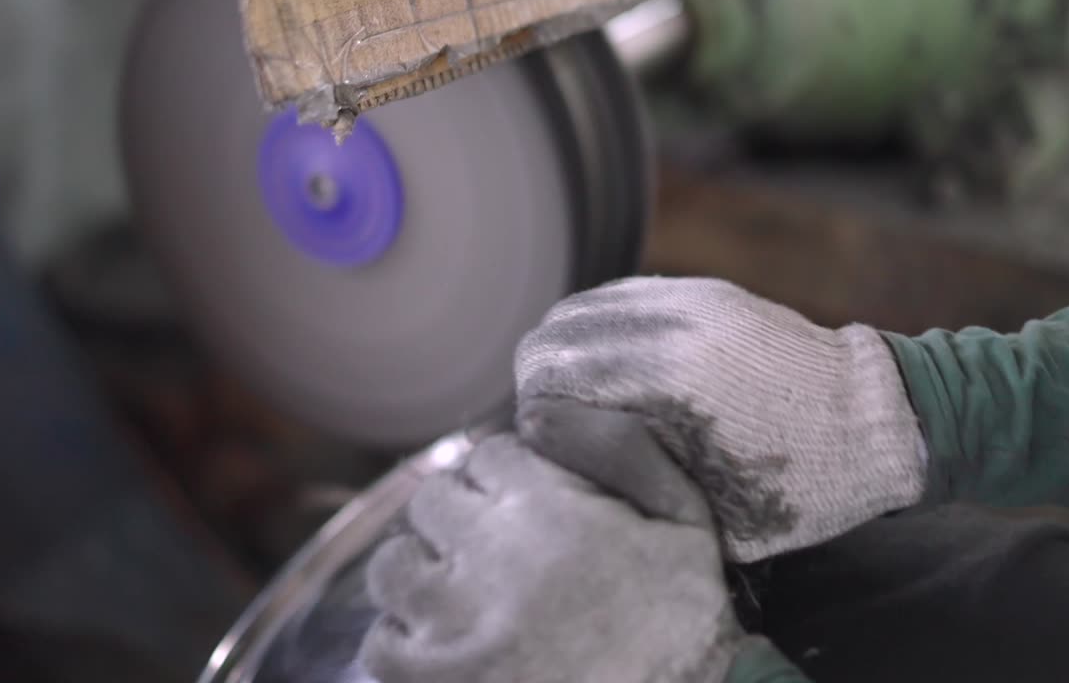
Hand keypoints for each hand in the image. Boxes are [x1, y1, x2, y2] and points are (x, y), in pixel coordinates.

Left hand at [357, 427, 744, 682]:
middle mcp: (491, 557)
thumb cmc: (688, 622)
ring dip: (419, 570)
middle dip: (458, 514)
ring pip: (394, 567)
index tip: (522, 500)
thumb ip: (624, 452)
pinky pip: (381, 645)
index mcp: (548, 510)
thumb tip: (542, 413)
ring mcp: (456, 624)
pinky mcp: (438, 680)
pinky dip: (401, 640)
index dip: (505, 475)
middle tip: (489, 546)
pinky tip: (439, 642)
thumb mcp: (685, 520)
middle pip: (432, 501)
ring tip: (454, 590)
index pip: (488, 456)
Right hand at [514, 276, 927, 561]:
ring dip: (563, 355)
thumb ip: (630, 484)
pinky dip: (598, 330)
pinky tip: (616, 364)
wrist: (877, 419)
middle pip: (546, 347)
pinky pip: (615, 298)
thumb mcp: (710, 514)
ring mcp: (681, 303)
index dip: (543, 435)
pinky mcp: (698, 291)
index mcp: (664, 391)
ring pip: (572, 313)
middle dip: (540, 390)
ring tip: (579, 392)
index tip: (558, 457)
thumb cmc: (800, 485)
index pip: (547, 399)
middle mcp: (664, 334)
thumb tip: (568, 469)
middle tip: (558, 425)